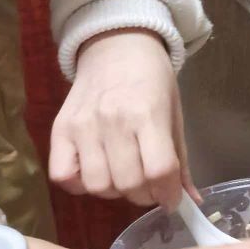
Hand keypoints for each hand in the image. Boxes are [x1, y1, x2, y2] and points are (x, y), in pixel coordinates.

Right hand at [50, 30, 189, 207]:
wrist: (116, 47)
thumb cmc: (152, 80)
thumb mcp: (175, 113)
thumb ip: (180, 159)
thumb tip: (191, 201)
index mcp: (148, 114)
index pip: (159, 169)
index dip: (167, 194)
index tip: (170, 199)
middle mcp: (113, 121)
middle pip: (128, 183)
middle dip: (144, 196)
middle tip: (149, 188)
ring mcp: (83, 126)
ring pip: (97, 185)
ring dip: (114, 192)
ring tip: (124, 179)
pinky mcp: (58, 130)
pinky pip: (63, 176)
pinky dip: (80, 185)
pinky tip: (95, 172)